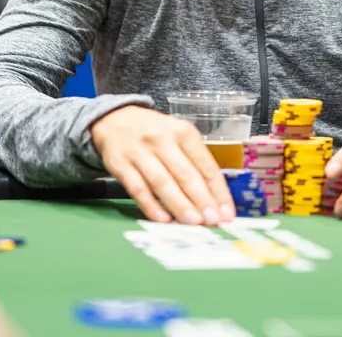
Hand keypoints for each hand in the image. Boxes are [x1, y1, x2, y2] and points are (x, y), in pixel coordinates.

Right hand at [90, 105, 234, 225]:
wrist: (114, 119)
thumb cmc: (154, 132)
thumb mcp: (178, 136)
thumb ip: (194, 162)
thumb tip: (214, 198)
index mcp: (183, 132)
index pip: (205, 165)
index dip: (218, 191)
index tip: (227, 212)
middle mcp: (162, 140)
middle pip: (185, 174)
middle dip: (202, 200)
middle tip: (213, 221)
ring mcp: (139, 152)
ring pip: (162, 182)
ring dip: (179, 205)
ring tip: (193, 223)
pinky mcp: (120, 165)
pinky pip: (137, 188)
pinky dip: (151, 206)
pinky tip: (163, 219)